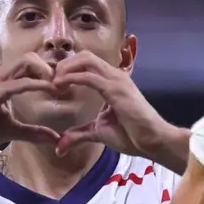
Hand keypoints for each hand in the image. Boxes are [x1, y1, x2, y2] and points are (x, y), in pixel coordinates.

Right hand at [0, 53, 59, 157]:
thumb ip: (32, 132)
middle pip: (30, 57)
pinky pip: (22, 82)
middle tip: (62, 85)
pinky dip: (39, 85)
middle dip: (50, 68)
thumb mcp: (11, 130)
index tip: (60, 85)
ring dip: (46, 72)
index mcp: (1, 80)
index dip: (45, 70)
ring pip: (27, 62)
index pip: (26, 64)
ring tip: (59, 87)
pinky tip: (51, 91)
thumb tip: (54, 138)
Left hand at [52, 51, 171, 156]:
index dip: (68, 69)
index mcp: (111, 81)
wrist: (153, 141)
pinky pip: (89, 76)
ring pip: (86, 60)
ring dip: (65, 68)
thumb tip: (60, 146)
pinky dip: (71, 78)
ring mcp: (116, 80)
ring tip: (53, 82)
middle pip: (84, 56)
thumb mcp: (98, 132)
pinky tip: (60, 86)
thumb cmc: (131, 135)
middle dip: (64, 65)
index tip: (53, 84)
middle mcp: (114, 76)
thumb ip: (79, 135)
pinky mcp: (116, 89)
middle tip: (50, 80)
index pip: (87, 63)